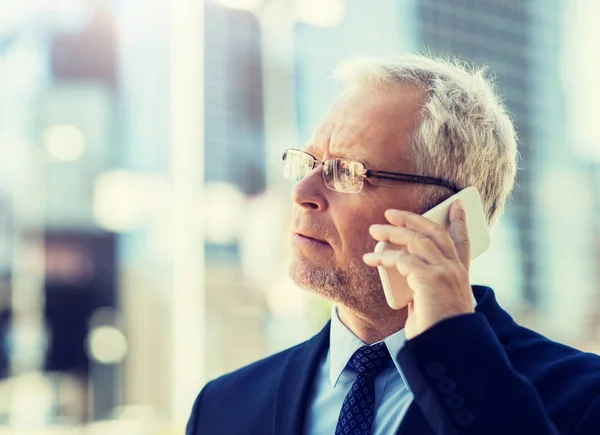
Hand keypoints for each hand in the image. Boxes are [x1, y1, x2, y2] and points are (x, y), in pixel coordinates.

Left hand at [363, 201, 473, 339]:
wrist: (445, 349)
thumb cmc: (437, 331)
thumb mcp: (433, 304)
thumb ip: (424, 287)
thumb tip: (406, 277)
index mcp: (460, 276)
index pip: (463, 242)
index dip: (459, 222)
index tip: (455, 206)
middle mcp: (455, 270)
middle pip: (435, 232)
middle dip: (413, 218)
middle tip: (392, 212)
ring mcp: (445, 272)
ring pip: (416, 239)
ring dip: (393, 231)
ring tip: (375, 228)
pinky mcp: (430, 279)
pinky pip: (402, 259)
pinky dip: (384, 255)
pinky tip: (371, 257)